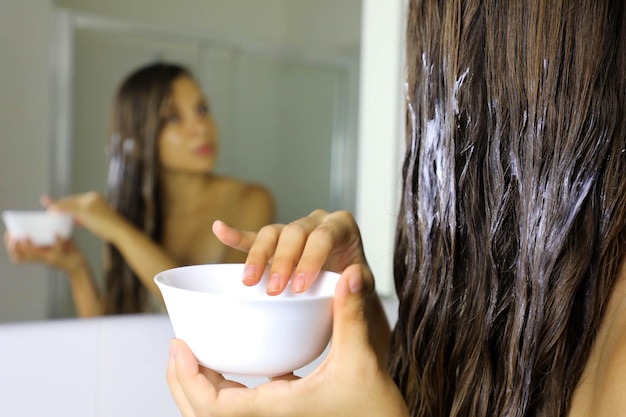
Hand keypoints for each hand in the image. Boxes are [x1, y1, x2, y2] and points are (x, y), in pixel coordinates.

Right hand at [4, 232, 85, 272]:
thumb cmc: (65, 249)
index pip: (17, 254)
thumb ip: (46, 231)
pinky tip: (57, 233)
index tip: (9, 233)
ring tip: (27, 236)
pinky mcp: (61, 256)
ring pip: (35, 255)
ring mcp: (49, 258)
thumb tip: (46, 210)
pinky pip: (57, 249)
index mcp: (35, 254)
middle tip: (15, 237)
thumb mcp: (52, 240)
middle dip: (15, 247)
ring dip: (29, 246)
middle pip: (21, 256)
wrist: (78, 262)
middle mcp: (39, 258)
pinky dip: (57, 240)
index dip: (10, 245)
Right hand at [42, 193, 124, 242]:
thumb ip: (67, 208)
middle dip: (63, 210)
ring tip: (59, 219)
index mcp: (91, 197)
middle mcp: (94, 201)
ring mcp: (97, 210)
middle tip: (51, 215)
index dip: (59, 205)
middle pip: (74, 205)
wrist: (119, 232)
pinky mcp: (99, 219)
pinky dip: (77, 220)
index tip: (49, 211)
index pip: (70, 200)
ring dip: (69, 215)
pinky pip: (84, 218)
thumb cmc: (104, 222)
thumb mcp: (82, 213)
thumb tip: (52, 206)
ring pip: (78, 212)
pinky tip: (72, 223)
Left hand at [167, 265, 408, 416]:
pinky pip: (236, 403)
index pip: (214, 407)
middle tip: (176, 346)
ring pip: (217, 411)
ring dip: (198, 385)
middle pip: (203, 412)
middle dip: (182, 381)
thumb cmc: (375, 409)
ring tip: (192, 354)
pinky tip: (227, 364)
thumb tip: (350, 274)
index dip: (189, 379)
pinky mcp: (280, 412)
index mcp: (277, 409)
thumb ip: (352, 315)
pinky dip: (220, 387)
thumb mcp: (361, 358)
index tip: (180, 346)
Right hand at [212, 209, 369, 294]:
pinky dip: (237, 236)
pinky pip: (254, 237)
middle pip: (294, 233)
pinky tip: (219, 229)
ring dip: (259, 256)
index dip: (310, 259)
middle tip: (274, 290)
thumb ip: (361, 286)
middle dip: (282, 261)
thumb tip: (351, 277)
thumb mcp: (365, 289)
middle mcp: (316, 222)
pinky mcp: (276, 242)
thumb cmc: (356, 288)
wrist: (346, 291)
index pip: (323, 236)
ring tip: (249, 281)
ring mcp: (294, 229)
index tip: (299, 287)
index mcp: (341, 226)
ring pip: (272, 233)